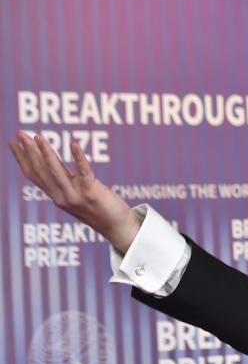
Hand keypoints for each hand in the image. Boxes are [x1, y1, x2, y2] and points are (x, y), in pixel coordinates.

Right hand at [9, 132, 140, 252]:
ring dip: (46, 152)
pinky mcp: (92, 193)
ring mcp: (76, 196)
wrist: (119, 229)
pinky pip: (83, 172)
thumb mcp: (78, 193)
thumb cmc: (102, 210)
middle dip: (29, 151)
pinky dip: (78, 157)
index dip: (22, 159)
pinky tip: (73, 144)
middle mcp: (63, 198)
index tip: (13, 143)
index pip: (34, 175)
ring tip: (37, 137)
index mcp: (57, 197)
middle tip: (20, 133)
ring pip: (56, 171)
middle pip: (41, 172)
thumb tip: (52, 161)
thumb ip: (66, 179)